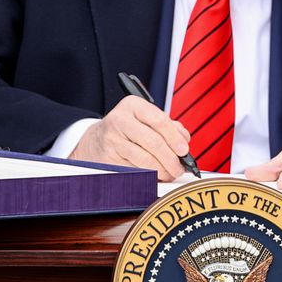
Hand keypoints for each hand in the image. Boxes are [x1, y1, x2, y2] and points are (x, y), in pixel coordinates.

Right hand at [69, 95, 190, 180]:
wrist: (96, 140)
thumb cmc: (128, 129)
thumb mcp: (146, 119)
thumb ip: (169, 126)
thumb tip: (184, 140)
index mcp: (133, 105)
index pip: (159, 120)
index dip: (175, 137)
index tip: (184, 150)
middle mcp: (120, 120)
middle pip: (153, 142)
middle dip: (171, 158)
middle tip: (179, 167)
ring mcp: (112, 140)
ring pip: (144, 159)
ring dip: (162, 170)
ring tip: (170, 173)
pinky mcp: (108, 159)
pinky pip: (135, 170)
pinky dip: (149, 176)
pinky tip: (156, 176)